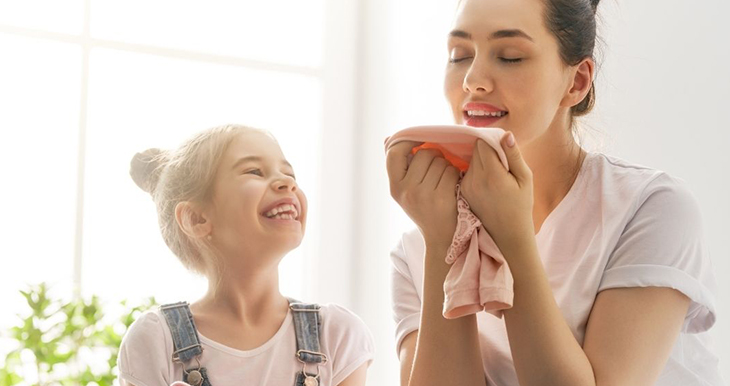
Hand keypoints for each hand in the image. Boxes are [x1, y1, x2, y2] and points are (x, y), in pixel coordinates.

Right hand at [386, 141, 460, 248]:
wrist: (441, 238)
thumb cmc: (424, 209)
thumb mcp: (406, 191)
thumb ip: (399, 166)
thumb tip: (387, 138)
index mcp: (395, 187)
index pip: (394, 153)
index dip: (407, 141)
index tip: (418, 141)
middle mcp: (406, 191)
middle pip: (423, 153)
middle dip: (434, 156)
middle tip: (438, 168)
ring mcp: (424, 195)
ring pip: (440, 161)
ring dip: (447, 166)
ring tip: (445, 179)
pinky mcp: (442, 199)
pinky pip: (451, 171)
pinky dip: (456, 175)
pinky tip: (453, 184)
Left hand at [460, 133, 533, 251]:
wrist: (508, 234)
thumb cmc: (521, 205)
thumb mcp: (525, 179)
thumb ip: (514, 155)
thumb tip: (505, 134)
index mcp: (491, 175)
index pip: (482, 143)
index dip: (493, 141)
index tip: (503, 149)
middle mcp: (474, 179)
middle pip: (475, 150)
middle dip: (487, 150)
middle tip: (501, 162)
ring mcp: (466, 186)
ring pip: (470, 160)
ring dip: (481, 161)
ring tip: (496, 175)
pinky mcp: (463, 192)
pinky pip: (467, 172)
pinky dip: (476, 172)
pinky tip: (488, 184)